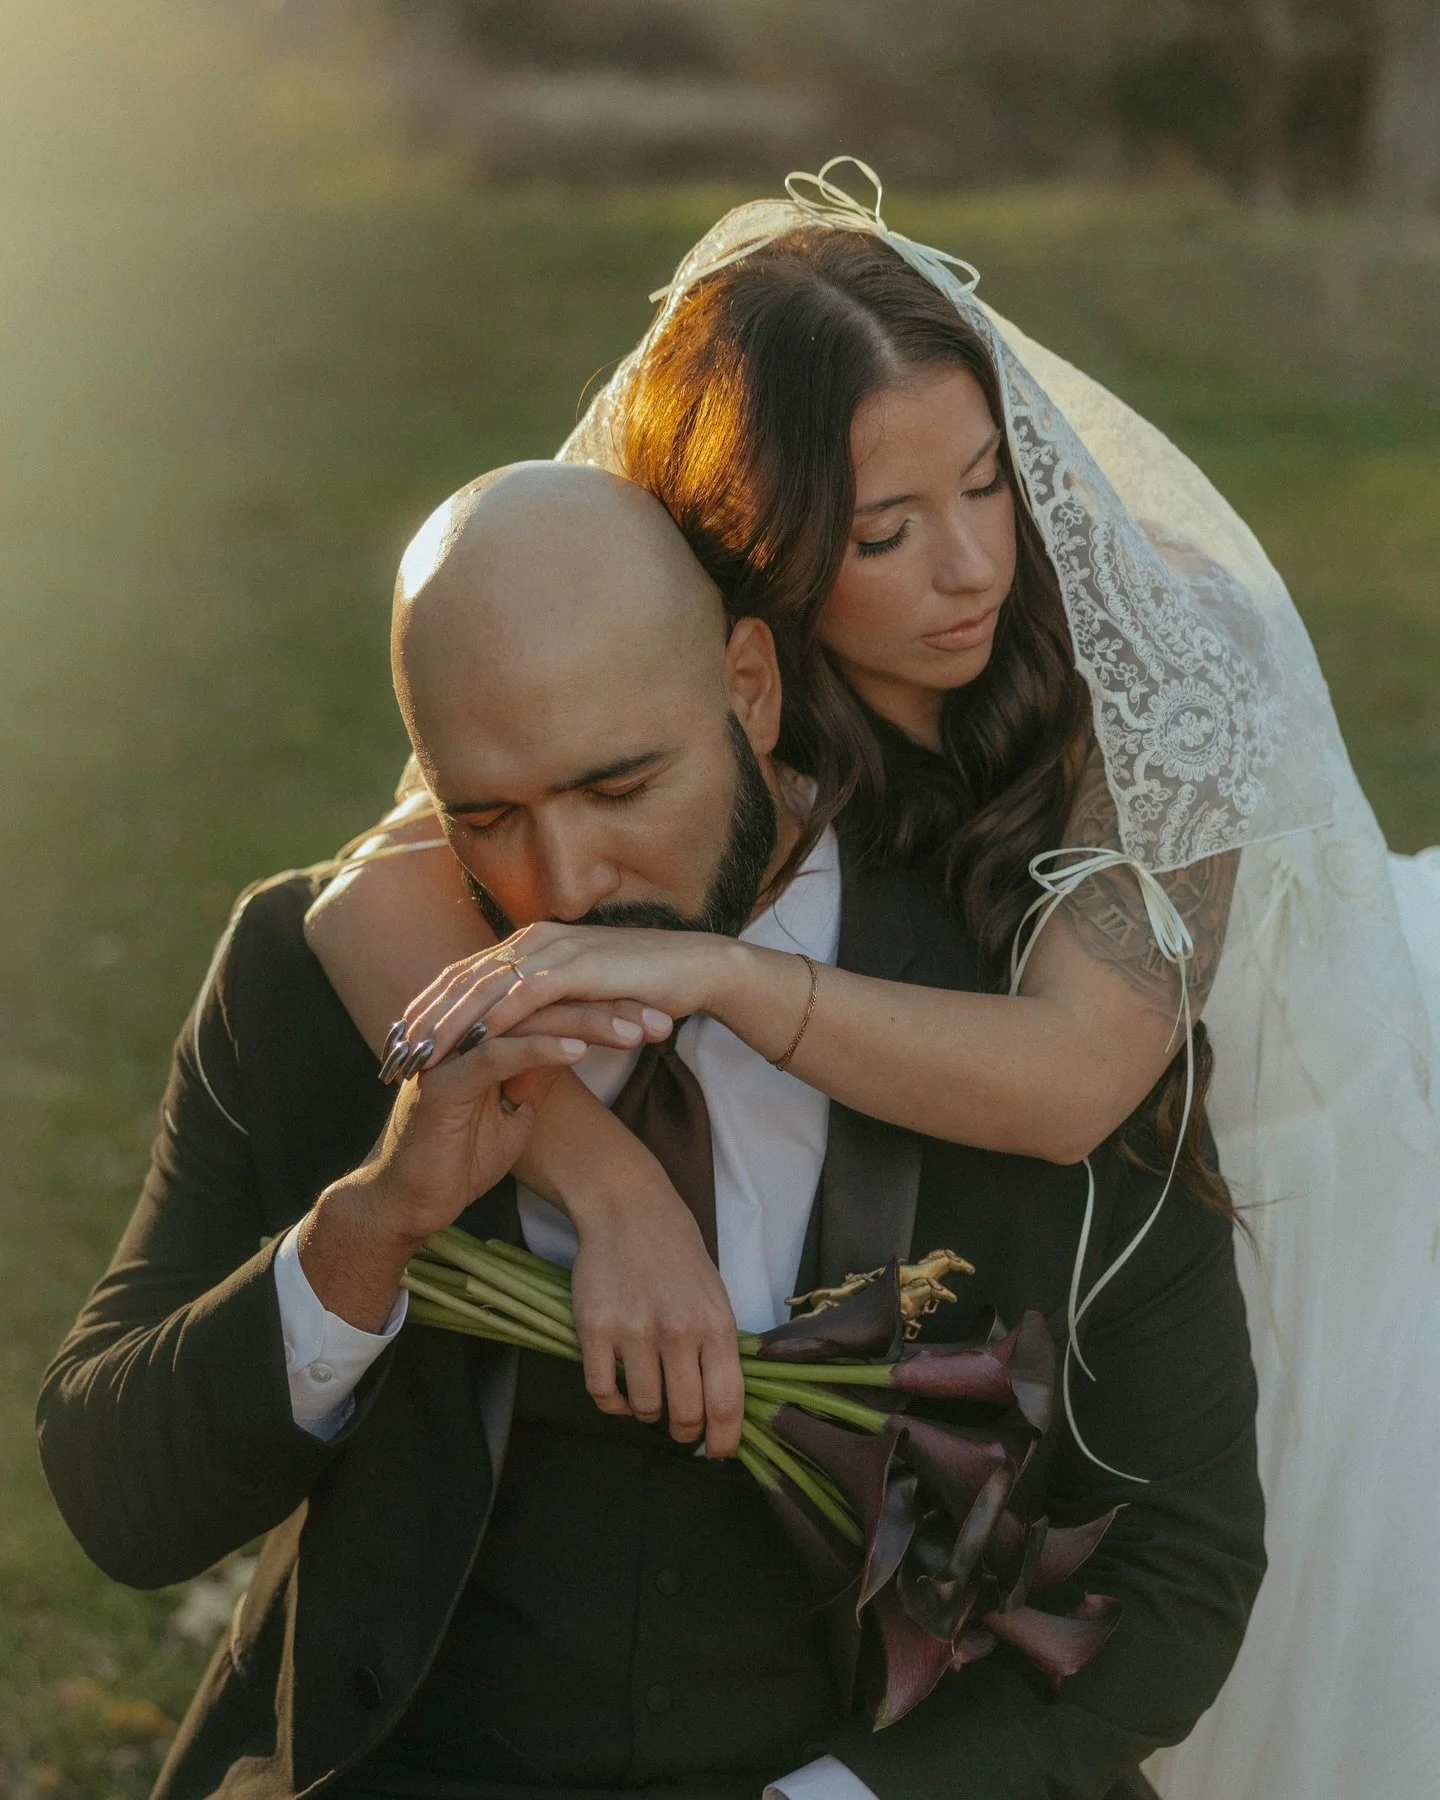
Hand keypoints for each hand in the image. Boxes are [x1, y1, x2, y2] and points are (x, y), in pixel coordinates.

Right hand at [300, 1001, 633, 1330]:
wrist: (406, 1204)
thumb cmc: (458, 1159)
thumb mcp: (513, 1112)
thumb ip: (535, 1075)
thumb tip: (569, 1048)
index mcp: (485, 1030)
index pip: (557, 1003)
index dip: (610, 1006)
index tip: (659, 1017)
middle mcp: (467, 1029)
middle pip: (549, 1001)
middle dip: (610, 1008)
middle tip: (663, 1018)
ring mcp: (452, 1051)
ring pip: (530, 1020)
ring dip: (587, 1023)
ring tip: (635, 1032)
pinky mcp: (444, 1081)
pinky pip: (498, 1054)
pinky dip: (540, 1049)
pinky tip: (580, 1050)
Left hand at [383, 923, 758, 1080]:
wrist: (699, 969)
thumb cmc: (645, 987)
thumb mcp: (582, 997)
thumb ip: (546, 1008)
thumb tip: (515, 1041)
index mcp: (531, 942)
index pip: (463, 973)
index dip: (426, 1007)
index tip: (397, 1041)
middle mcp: (535, 938)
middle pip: (460, 977)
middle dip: (422, 1018)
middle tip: (391, 1055)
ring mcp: (555, 949)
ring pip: (483, 987)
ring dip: (446, 1024)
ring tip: (418, 1059)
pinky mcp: (578, 967)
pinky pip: (524, 996)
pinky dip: (492, 1021)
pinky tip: (470, 1048)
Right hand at [565, 1156, 744, 1457]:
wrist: (629, 1210)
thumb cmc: (678, 1254)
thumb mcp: (715, 1295)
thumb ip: (718, 1347)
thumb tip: (722, 1405)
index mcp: (715, 1324)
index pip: (726, 1402)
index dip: (724, 1439)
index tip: (718, 1452)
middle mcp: (677, 1332)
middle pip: (685, 1414)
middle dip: (684, 1431)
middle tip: (680, 1426)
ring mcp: (633, 1331)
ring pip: (644, 1407)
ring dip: (648, 1413)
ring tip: (650, 1397)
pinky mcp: (594, 1329)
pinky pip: (603, 1392)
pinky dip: (614, 1405)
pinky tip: (621, 1395)